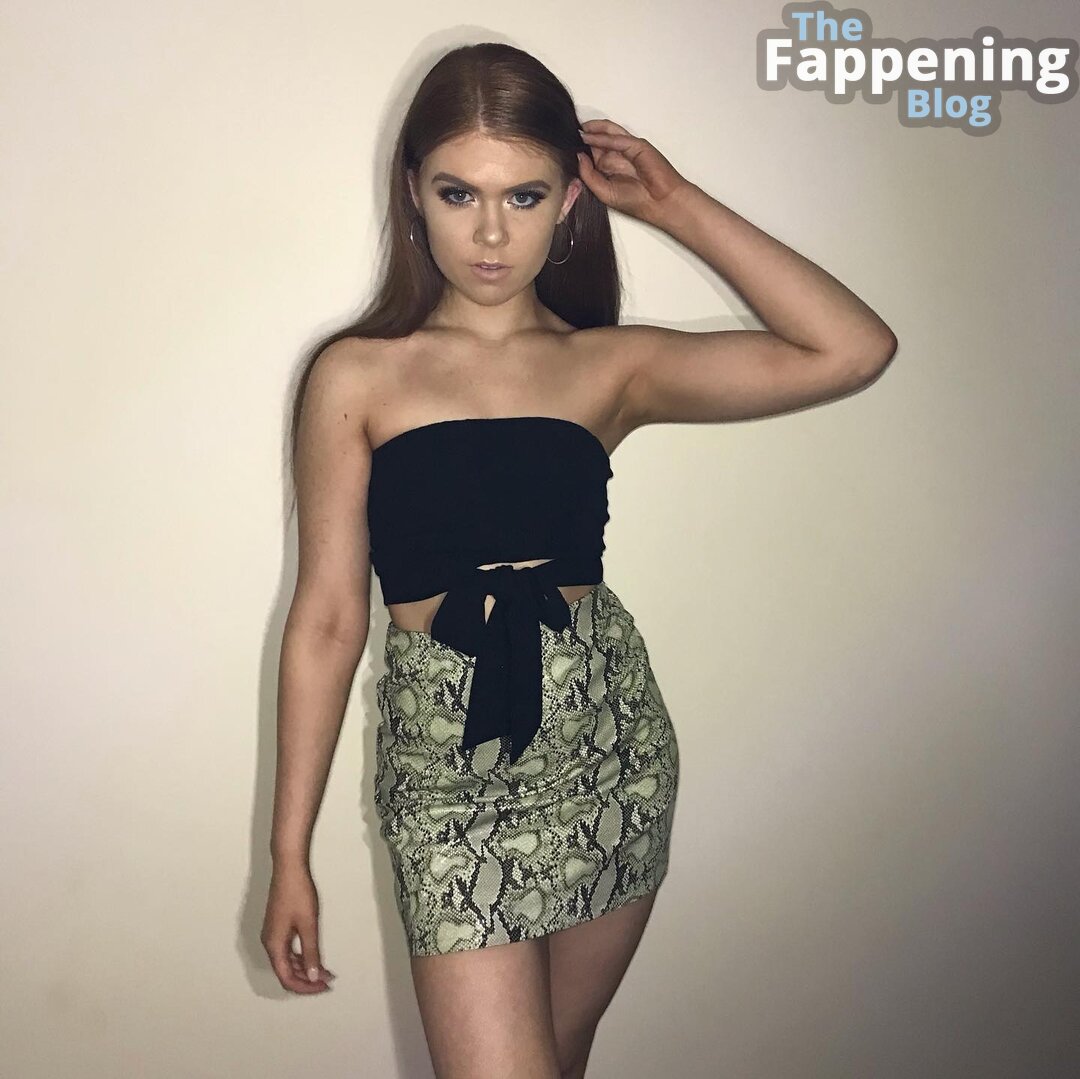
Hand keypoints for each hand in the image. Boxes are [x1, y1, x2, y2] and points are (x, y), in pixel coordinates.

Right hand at [261, 863, 335, 993]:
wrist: (289, 868)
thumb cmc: (298, 894)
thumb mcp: (308, 925)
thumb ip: (311, 953)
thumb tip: (314, 977)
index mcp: (274, 946)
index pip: (287, 978)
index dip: (306, 987)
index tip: (324, 986)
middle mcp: (270, 943)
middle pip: (286, 972)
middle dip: (307, 979)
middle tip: (328, 981)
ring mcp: (272, 934)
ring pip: (287, 962)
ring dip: (305, 968)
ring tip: (326, 971)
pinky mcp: (278, 926)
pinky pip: (287, 950)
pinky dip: (301, 957)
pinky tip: (314, 956)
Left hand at [576, 119, 691, 225]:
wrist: (659, 203)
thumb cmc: (635, 201)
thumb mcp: (603, 191)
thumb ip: (589, 175)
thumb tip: (579, 156)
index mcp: (610, 168)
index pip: (593, 153)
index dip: (581, 148)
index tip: (565, 145)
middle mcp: (618, 157)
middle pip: (599, 141)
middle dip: (586, 136)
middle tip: (569, 131)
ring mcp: (628, 149)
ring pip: (609, 134)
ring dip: (594, 129)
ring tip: (579, 127)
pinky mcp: (637, 145)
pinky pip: (619, 139)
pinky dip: (605, 137)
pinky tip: (591, 136)